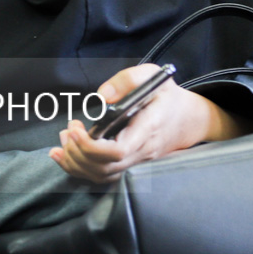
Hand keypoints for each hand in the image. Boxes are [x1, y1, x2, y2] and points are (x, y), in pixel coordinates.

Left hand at [49, 63, 252, 182]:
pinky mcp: (130, 167)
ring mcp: (137, 163)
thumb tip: (102, 95)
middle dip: (77, 152)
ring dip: (76, 162)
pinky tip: (65, 156)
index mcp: (148, 128)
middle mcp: (143, 151)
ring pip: (101, 176)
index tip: (76, 128)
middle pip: (104, 167)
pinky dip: (80, 169)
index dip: (91, 146)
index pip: (117, 151)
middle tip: (67, 130)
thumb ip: (127, 80)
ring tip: (64, 140)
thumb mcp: (154, 76)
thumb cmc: (168, 97)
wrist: (188, 119)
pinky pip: (103, 177)